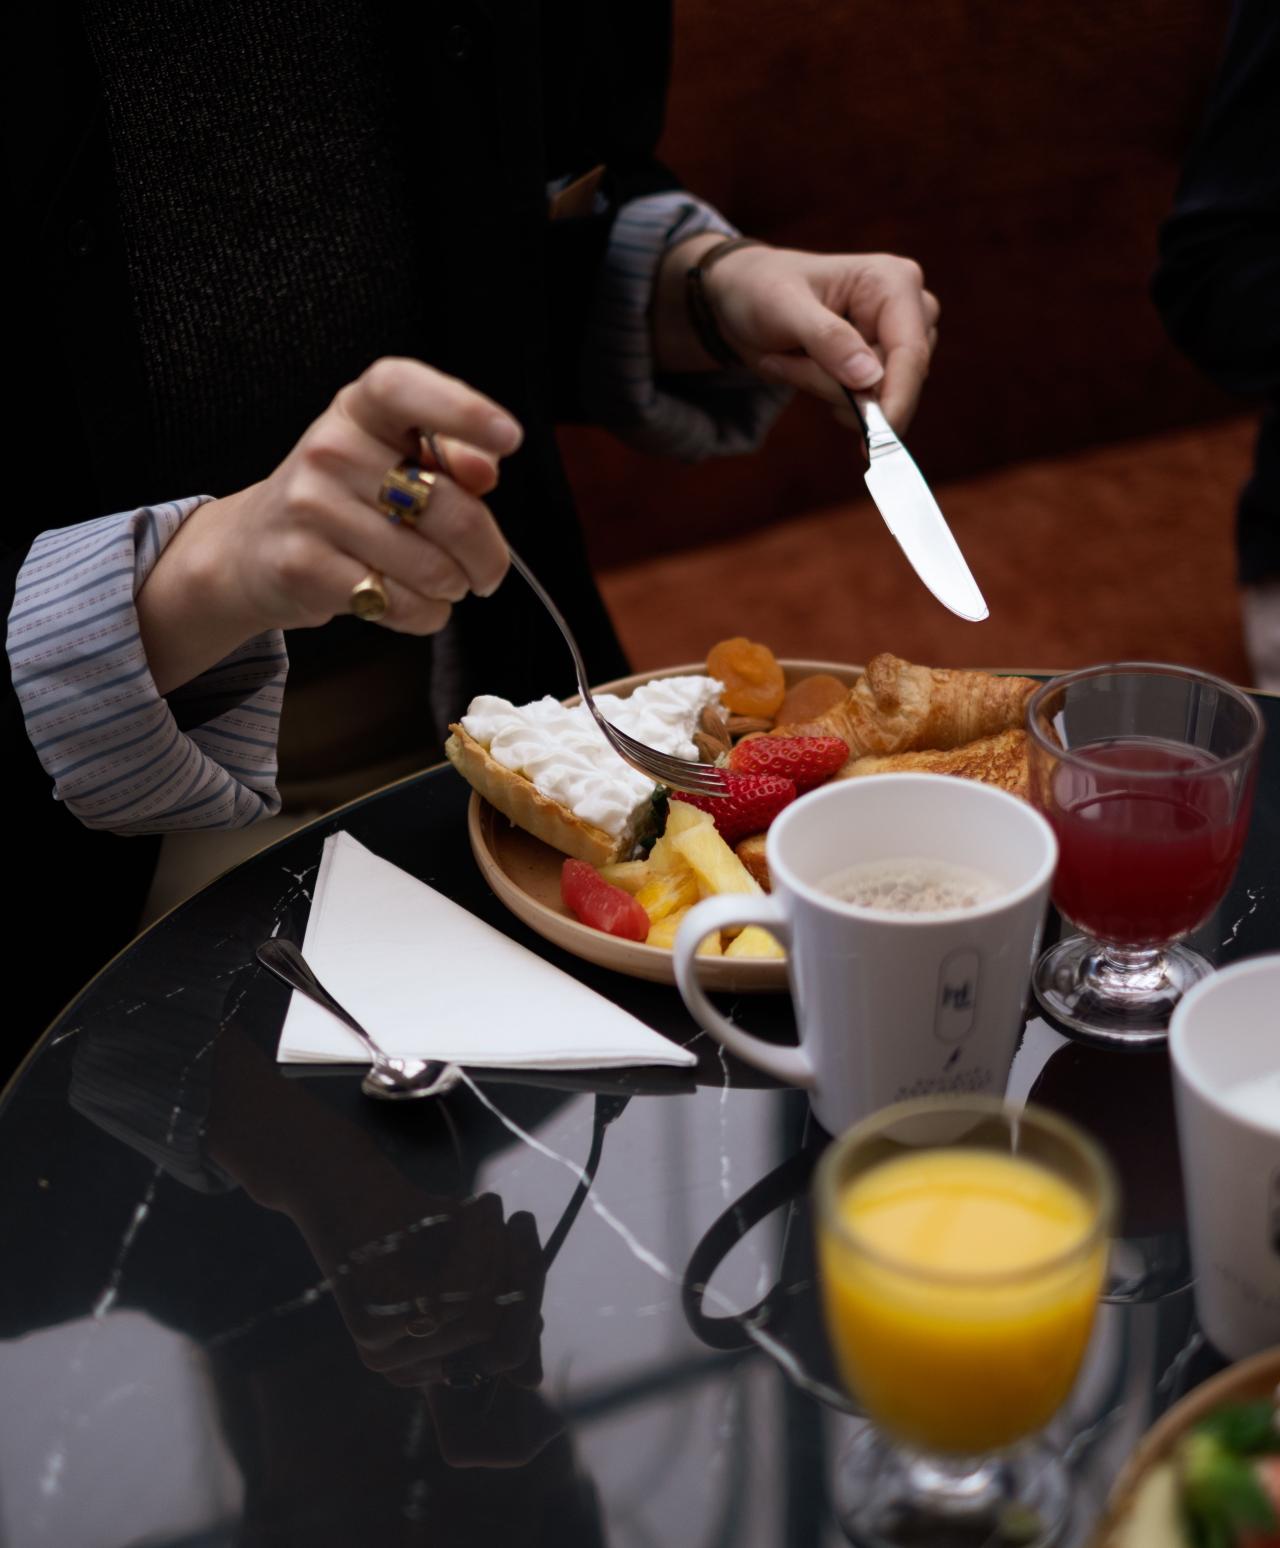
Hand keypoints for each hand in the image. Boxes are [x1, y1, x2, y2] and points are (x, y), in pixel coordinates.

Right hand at [137, 357, 522, 692]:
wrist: (252, 548)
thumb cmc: (346, 500)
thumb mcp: (391, 460)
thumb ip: (448, 458)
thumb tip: (484, 471)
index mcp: (359, 409)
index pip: (404, 388)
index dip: (462, 409)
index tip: (511, 438)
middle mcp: (330, 448)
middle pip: (449, 509)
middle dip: (487, 554)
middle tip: (488, 571)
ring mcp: (311, 507)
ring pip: (431, 568)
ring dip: (452, 588)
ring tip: (440, 584)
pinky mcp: (303, 566)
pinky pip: (399, 603)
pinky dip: (423, 615)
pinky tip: (411, 604)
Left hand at [677, 241, 939, 432]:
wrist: (745, 297)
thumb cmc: (762, 289)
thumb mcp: (783, 308)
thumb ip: (827, 339)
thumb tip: (871, 378)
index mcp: (893, 282)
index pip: (910, 352)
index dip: (898, 399)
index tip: (878, 440)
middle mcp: (908, 309)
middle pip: (895, 380)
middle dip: (839, 387)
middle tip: (783, 363)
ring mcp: (898, 339)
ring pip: (878, 397)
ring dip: (829, 390)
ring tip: (790, 359)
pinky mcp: (883, 364)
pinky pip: (865, 403)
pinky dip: (829, 395)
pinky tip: (802, 367)